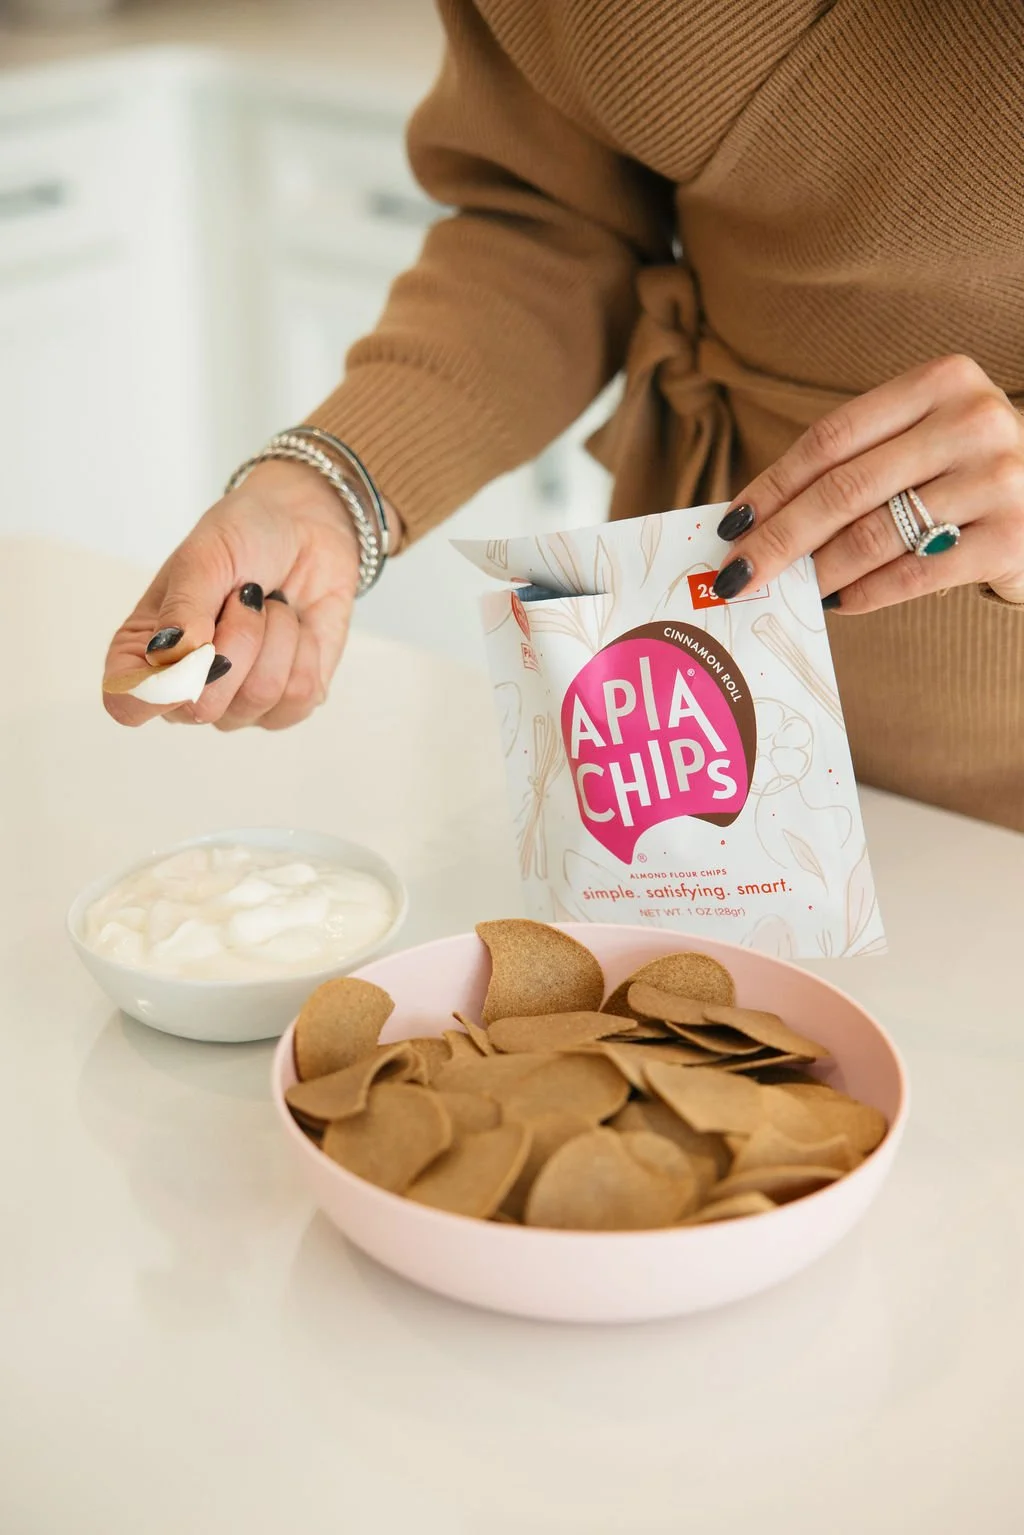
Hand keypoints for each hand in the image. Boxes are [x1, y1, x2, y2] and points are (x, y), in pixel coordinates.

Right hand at [104, 460, 368, 730]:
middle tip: (245, 597)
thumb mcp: (204, 557)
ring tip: (270, 605)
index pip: (129, 705)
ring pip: (260, 697)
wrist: (307, 527)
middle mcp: (188, 689)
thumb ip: (184, 608)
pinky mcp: (288, 705)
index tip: (192, 644)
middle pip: (205, 706)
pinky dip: (306, 648)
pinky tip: (297, 624)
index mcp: (146, 652)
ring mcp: (238, 703)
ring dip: (276, 636)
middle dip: (238, 640)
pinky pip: (300, 696)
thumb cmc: (243, 538)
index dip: (159, 691)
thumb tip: (170, 657)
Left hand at [710, 354, 1023, 610]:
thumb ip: (853, 465)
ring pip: (875, 534)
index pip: (830, 438)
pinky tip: (836, 602)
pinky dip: (863, 593)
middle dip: (781, 538)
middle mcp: (973, 420)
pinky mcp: (1012, 537)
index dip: (773, 485)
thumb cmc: (963, 472)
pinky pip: (913, 573)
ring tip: (789, 588)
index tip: (732, 523)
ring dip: (818, 570)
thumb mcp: (918, 443)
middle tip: (739, 573)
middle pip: (844, 488)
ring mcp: (999, 478)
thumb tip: (756, 522)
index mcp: (940, 381)